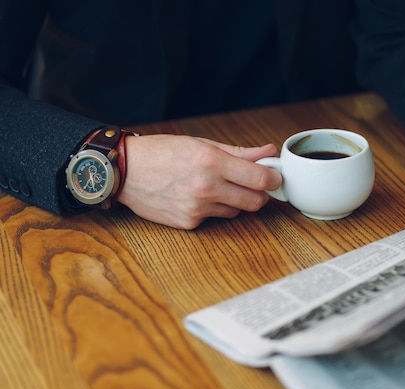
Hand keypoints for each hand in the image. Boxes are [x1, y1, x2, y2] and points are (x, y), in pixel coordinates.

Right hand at [116, 134, 281, 228]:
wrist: (124, 171)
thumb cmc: (161, 152)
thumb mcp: (201, 143)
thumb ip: (239, 152)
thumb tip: (268, 152)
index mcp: (211, 161)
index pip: (260, 179)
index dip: (274, 179)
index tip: (275, 177)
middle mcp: (206, 187)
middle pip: (255, 202)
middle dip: (259, 194)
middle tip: (252, 185)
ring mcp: (197, 208)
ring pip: (236, 211)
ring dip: (234, 201)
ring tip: (214, 186)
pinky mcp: (188, 223)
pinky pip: (214, 218)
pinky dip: (212, 209)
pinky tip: (195, 196)